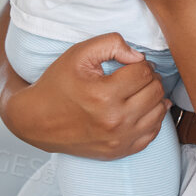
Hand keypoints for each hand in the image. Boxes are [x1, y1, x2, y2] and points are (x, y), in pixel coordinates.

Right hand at [8, 31, 170, 159]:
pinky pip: (152, 133)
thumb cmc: (57, 84)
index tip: (130, 64)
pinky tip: (140, 109)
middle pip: (155, 91)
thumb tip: (140, 56)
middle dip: (150, 78)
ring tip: (138, 91)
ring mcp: (118, 140)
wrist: (36, 120)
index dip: (141, 63)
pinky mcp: (119, 151)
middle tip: (136, 75)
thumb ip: (111, 43)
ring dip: (154, 97)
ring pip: (159, 112)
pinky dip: (152, 118)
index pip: (144, 72)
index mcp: (104, 95)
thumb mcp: (78, 54)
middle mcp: (114, 121)